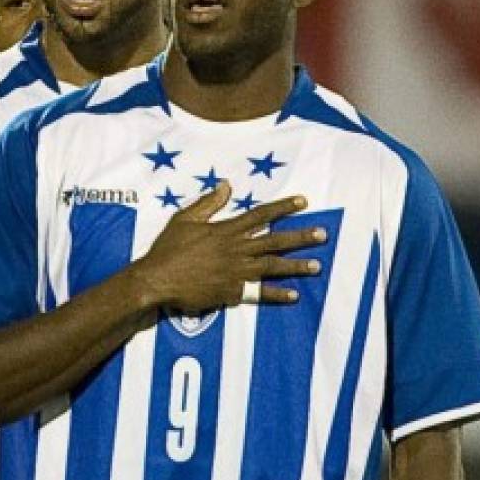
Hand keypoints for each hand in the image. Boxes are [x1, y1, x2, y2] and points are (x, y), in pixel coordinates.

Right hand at [133, 181, 325, 314]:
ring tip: (316, 266)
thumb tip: (226, 185)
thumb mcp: (185, 219)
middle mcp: (236, 249)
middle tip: (322, 235)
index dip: (283, 207)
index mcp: (226, 229)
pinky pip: (259, 292)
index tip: (303, 202)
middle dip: (300, 237)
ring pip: (272, 266)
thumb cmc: (168, 249)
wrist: (157, 279)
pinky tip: (293, 294)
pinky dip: (277, 293)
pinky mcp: (231, 291)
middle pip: (274, 240)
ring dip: (295, 266)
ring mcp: (235, 271)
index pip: (261, 215)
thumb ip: (208, 203)